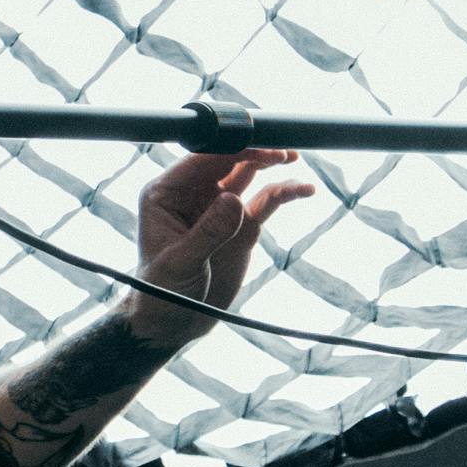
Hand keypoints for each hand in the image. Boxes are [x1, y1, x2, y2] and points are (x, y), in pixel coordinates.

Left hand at [126, 148, 314, 346]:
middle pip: (228, 160)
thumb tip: (234, 200)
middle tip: (281, 151)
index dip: (230, 149)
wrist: (177, 322)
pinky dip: (284, 192)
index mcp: (167, 193)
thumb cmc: (163, 291)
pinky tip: (303, 189)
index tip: (257, 144)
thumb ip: (208, 232)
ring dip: (270, 162)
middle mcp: (193, 193)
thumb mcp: (182, 263)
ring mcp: (219, 206)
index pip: (200, 160)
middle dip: (254, 151)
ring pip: (248, 173)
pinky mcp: (242, 223)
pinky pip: (265, 200)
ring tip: (292, 157)